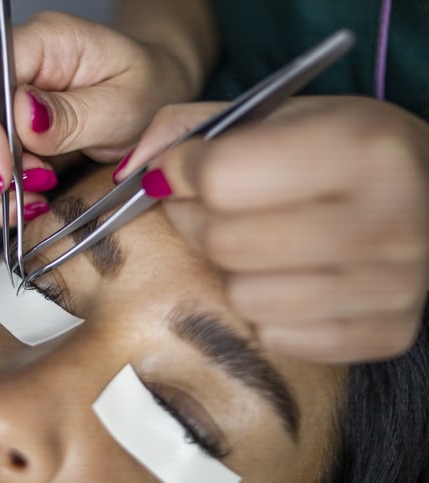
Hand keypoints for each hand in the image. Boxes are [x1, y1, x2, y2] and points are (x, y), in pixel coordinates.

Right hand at [0, 11, 194, 226]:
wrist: (154, 99)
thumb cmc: (147, 88)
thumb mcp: (128, 103)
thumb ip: (75, 114)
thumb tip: (22, 120)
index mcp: (39, 43)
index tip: (2, 174)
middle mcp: (6, 71)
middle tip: (30, 189)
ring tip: (35, 197)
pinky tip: (27, 203)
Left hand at [118, 96, 428, 362]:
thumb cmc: (343, 148)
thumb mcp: (278, 114)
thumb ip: (194, 126)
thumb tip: (135, 168)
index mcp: (361, 147)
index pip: (221, 177)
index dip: (184, 171)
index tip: (183, 169)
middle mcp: (386, 220)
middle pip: (224, 242)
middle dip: (197, 219)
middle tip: (208, 205)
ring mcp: (393, 285)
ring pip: (244, 296)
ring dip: (234, 268)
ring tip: (258, 239)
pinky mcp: (387, 332)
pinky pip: (277, 335)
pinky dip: (270, 307)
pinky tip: (294, 274)